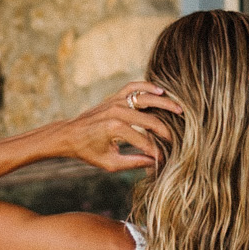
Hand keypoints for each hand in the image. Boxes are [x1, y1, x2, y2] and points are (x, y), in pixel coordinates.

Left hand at [65, 82, 182, 173]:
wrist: (69, 134)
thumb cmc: (88, 151)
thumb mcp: (109, 163)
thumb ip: (133, 163)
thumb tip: (154, 162)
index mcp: (115, 129)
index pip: (144, 142)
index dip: (157, 152)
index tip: (164, 160)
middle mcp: (117, 112)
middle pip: (150, 120)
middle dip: (165, 132)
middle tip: (177, 140)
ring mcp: (116, 101)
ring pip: (145, 98)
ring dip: (164, 103)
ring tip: (179, 109)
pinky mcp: (114, 97)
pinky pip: (133, 86)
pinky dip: (147, 86)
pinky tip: (160, 90)